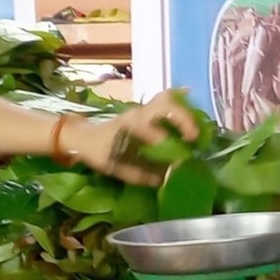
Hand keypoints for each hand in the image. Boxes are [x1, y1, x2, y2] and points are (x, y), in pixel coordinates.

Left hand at [62, 90, 199, 184]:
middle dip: (183, 119)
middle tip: (193, 137)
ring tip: (196, 128)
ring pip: (166, 99)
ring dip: (184, 111)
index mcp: (130, 127)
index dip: (169, 146)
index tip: (178, 162)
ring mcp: (142, 109)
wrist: (83, 137)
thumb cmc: (99, 152)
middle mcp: (139, 114)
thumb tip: (167, 180)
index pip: (155, 133)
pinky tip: (190, 103)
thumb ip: (142, 175)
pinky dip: (179, 102)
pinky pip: (164, 101)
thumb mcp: (117, 167)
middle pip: (166, 105)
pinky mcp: (145, 111)